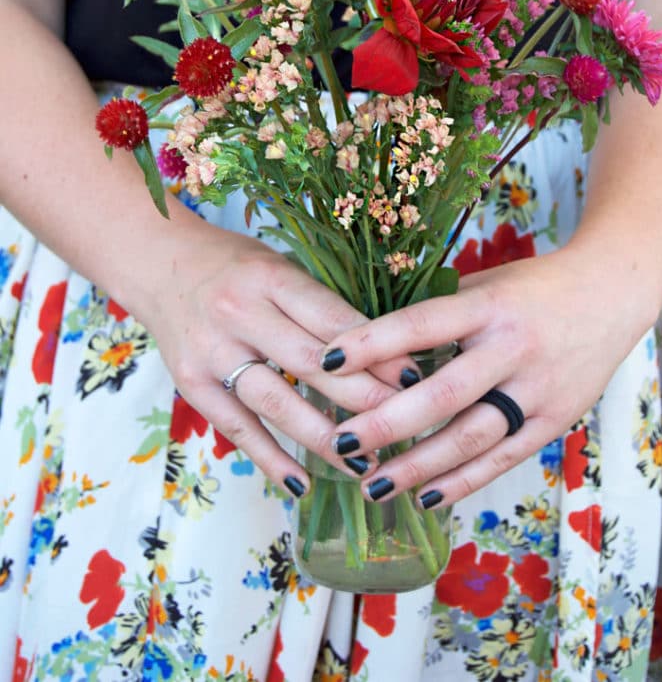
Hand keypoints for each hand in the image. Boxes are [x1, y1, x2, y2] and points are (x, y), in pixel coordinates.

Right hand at [129, 216, 404, 496]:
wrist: (158, 265)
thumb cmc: (236, 266)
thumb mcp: (279, 267)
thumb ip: (320, 305)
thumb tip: (386, 352)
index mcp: (269, 277)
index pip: (331, 318)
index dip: (375, 350)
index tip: (415, 377)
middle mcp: (239, 313)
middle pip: (309, 363)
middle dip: (361, 397)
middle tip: (405, 423)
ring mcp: (212, 352)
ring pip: (275, 402)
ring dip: (323, 437)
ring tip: (364, 463)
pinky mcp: (192, 385)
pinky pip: (237, 428)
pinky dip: (270, 458)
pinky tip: (303, 483)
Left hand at [316, 245, 651, 507]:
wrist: (610, 294)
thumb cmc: (531, 287)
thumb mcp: (484, 284)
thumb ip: (437, 313)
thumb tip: (370, 344)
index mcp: (488, 305)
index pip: (422, 324)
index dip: (372, 343)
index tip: (325, 361)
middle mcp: (512, 348)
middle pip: (442, 394)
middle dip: (386, 422)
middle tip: (339, 443)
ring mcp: (536, 389)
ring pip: (471, 437)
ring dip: (419, 467)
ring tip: (372, 485)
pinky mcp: (554, 420)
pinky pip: (503, 458)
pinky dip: (463, 481)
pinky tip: (426, 497)